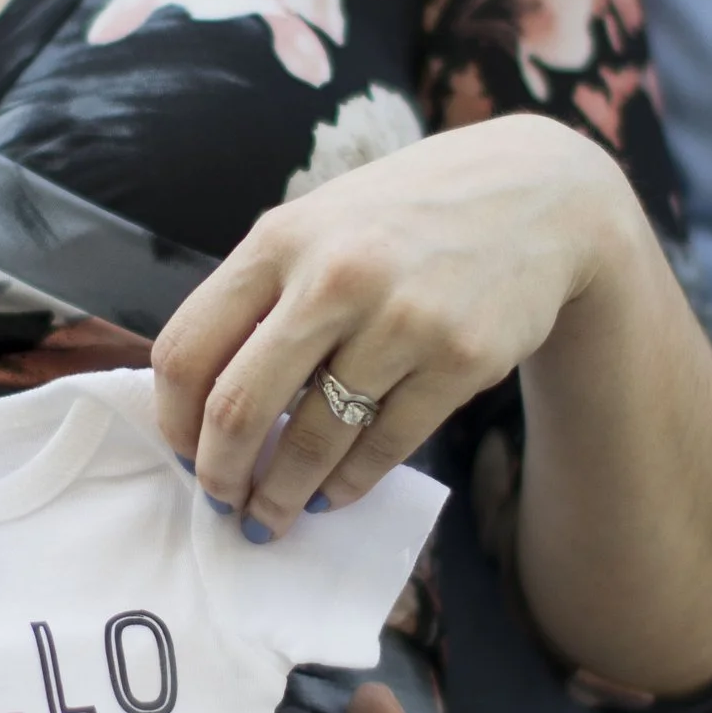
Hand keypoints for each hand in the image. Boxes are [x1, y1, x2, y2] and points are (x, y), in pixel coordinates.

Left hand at [149, 117, 646, 534]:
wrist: (539, 195)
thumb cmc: (407, 218)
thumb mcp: (321, 223)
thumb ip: (263, 293)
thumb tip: (203, 403)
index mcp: (281, 239)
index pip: (188, 348)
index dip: (172, 419)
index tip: (182, 450)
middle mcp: (336, 276)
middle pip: (239, 407)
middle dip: (219, 475)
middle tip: (221, 503)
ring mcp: (403, 320)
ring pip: (313, 442)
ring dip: (283, 496)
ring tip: (272, 517)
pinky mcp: (461, 360)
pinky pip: (384, 447)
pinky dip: (348, 485)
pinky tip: (333, 495)